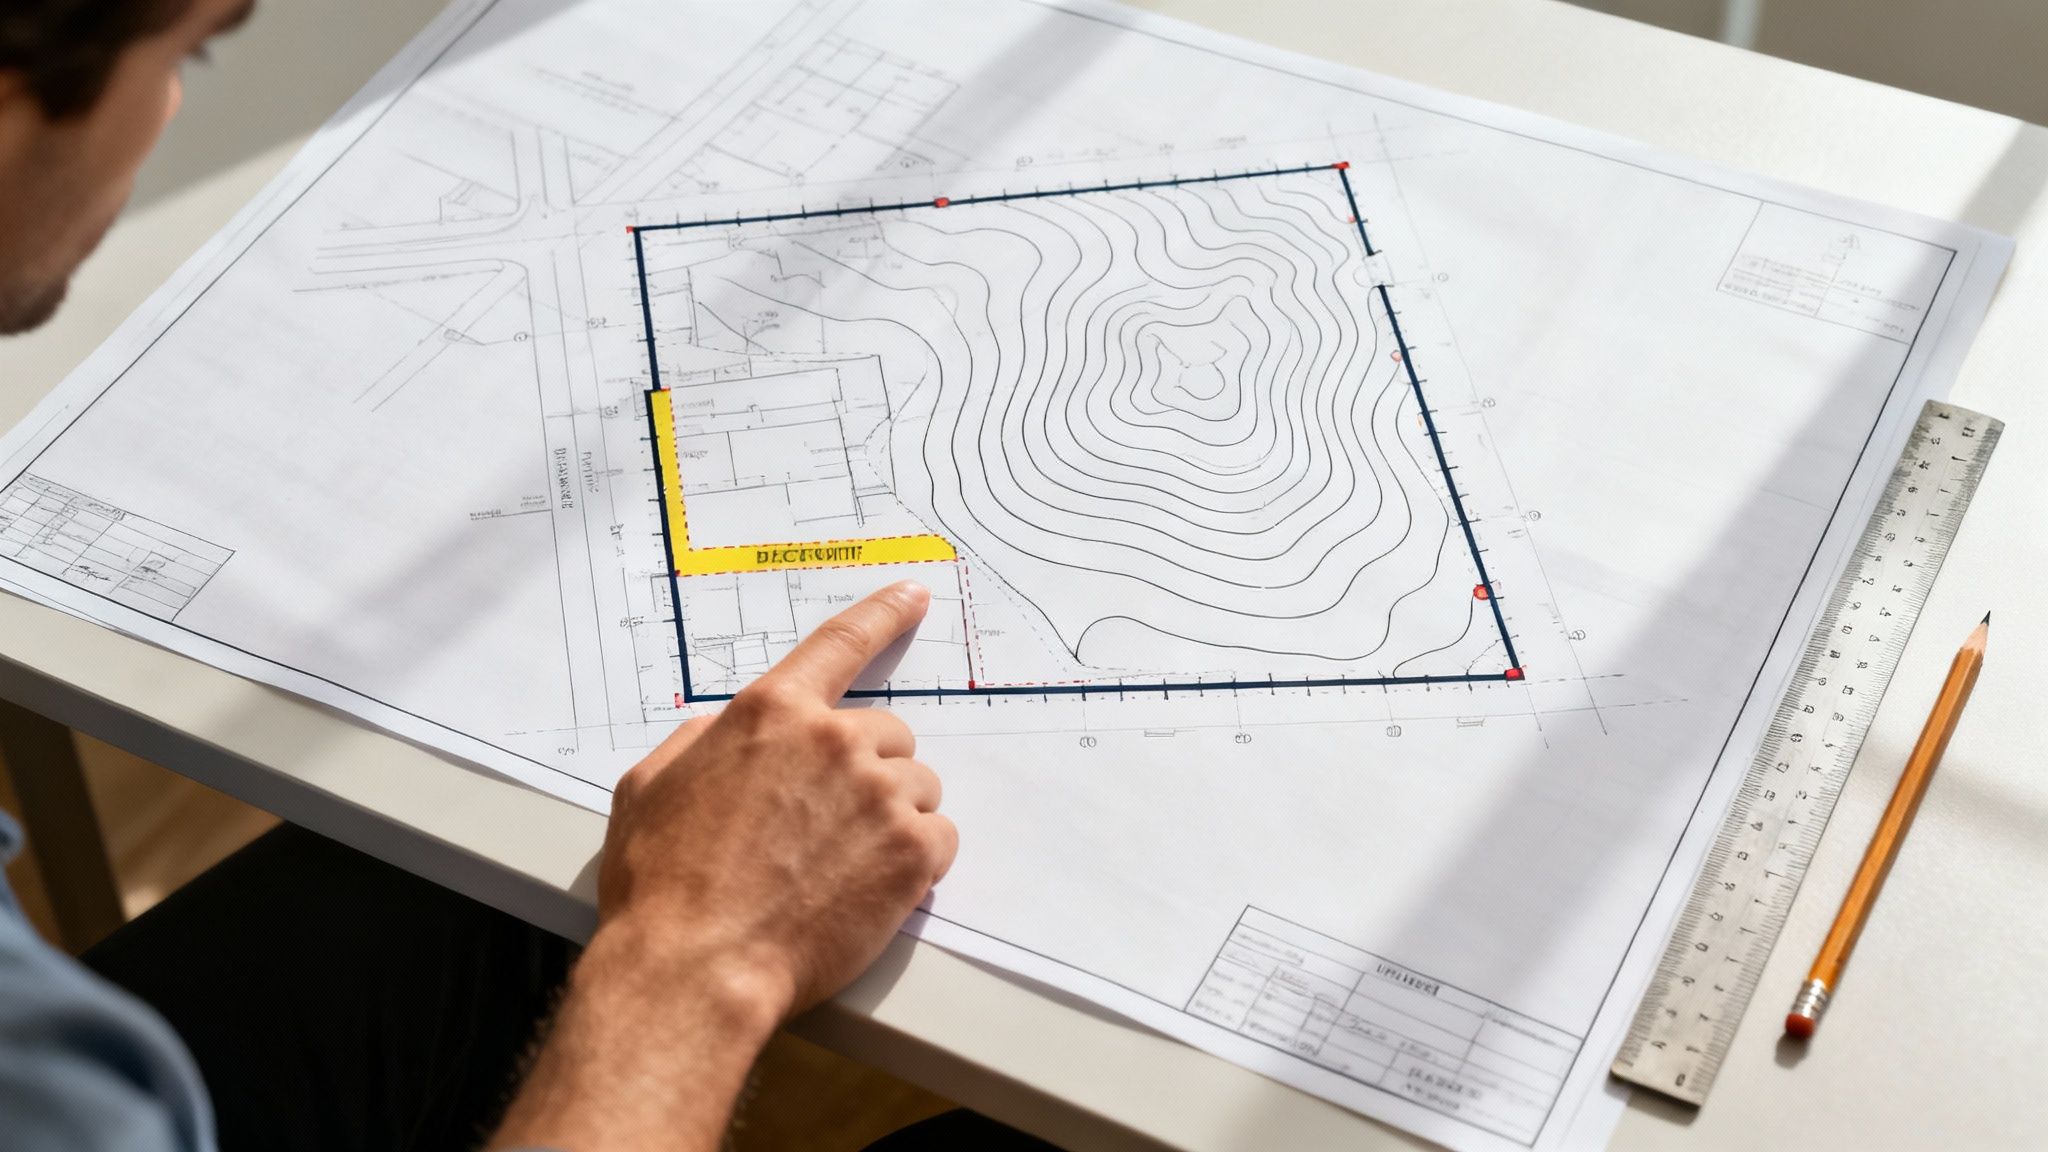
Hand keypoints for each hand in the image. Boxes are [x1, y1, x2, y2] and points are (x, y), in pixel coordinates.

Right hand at [598, 578, 957, 1015]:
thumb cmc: (662, 888)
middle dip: (867, 771)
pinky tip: (868, 888)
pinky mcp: (913, 852)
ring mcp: (880, 795)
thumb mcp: (648, 790)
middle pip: (889, 733)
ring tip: (840, 865)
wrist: (696, 969)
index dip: (884, 614)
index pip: (841, 643)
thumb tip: (719, 735)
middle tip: (826, 826)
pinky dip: (916, 862)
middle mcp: (834, 741)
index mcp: (770, 713)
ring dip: (892, 817)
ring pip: (917, 787)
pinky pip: (940, 838)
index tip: (915, 595)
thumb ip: (696, 746)